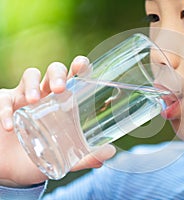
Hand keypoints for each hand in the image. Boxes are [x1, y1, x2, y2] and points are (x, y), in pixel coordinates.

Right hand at [0, 56, 115, 186]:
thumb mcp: (65, 158)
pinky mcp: (4, 105)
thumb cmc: (42, 156)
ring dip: (32, 85)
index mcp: (64, 102)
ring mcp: (24, 97)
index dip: (79, 66)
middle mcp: (46, 95)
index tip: (82, 65)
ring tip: (34, 100)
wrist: (14, 169)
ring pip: (30, 76)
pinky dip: (5, 111)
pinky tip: (9, 126)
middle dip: (57, 74)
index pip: (73, 78)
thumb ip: (85, 156)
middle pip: (54, 71)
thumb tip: (110, 153)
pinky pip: (4, 100)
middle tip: (60, 88)